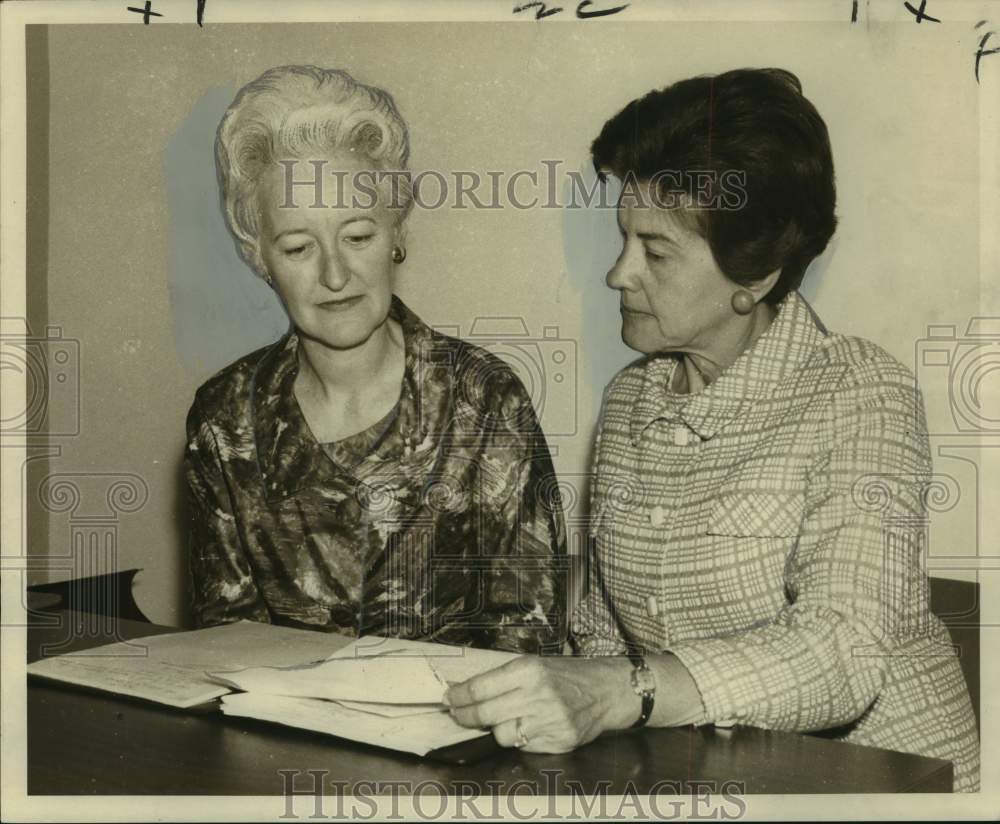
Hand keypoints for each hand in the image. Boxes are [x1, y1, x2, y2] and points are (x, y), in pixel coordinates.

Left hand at [443, 656, 638, 752]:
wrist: (607, 690)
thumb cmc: (568, 675)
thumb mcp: (535, 664)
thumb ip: (504, 678)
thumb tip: (467, 691)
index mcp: (529, 670)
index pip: (481, 688)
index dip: (459, 696)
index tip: (450, 698)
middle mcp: (538, 695)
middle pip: (485, 714)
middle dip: (465, 716)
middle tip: (456, 713)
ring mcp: (549, 721)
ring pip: (501, 735)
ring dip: (495, 729)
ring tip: (501, 719)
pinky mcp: (558, 741)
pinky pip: (523, 746)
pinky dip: (520, 738)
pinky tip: (527, 726)